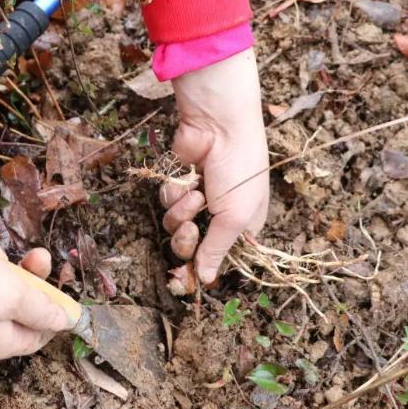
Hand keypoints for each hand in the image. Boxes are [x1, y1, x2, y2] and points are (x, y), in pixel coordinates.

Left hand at [161, 48, 268, 283]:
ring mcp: (196, 200)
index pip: (217, 260)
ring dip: (181, 210)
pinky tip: (187, 176)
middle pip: (188, 248)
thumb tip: (208, 281)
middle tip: (190, 228)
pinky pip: (165, 202)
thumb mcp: (235, 217)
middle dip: (185, 239)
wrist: (218, 127)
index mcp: (241, 229)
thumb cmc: (239, 172)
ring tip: (196, 191)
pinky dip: (174, 191)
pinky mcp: (177, 184)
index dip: (200, 269)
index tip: (185, 279)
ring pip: (172, 225)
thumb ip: (217, 251)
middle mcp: (217, 217)